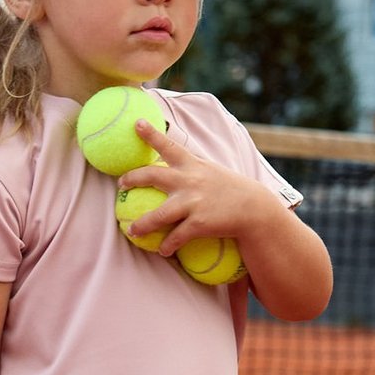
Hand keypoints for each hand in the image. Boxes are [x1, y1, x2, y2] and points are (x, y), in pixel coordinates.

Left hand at [117, 121, 282, 258]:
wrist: (253, 209)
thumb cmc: (228, 189)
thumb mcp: (209, 170)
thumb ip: (189, 167)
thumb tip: (169, 162)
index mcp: (192, 165)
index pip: (168, 145)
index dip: (151, 134)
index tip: (136, 123)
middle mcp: (189, 180)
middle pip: (152, 175)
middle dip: (132, 178)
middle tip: (121, 184)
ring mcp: (193, 202)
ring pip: (158, 215)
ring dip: (142, 225)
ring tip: (132, 231)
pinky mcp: (199, 223)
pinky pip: (175, 237)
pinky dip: (167, 245)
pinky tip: (162, 250)